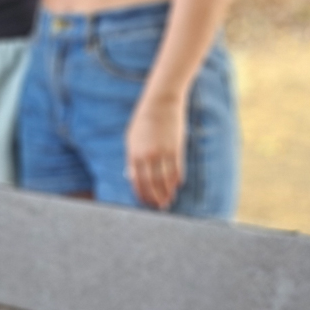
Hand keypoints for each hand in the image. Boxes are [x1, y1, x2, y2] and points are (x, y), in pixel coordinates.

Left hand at [125, 91, 187, 209]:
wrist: (161, 102)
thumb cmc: (143, 121)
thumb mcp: (131, 139)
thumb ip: (132, 158)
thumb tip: (133, 177)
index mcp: (134, 154)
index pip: (137, 182)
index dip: (142, 194)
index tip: (145, 202)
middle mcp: (148, 156)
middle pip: (152, 184)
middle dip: (155, 197)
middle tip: (159, 206)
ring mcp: (163, 152)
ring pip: (166, 179)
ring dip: (167, 192)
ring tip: (169, 200)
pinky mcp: (176, 148)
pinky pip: (177, 169)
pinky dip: (177, 179)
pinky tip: (177, 186)